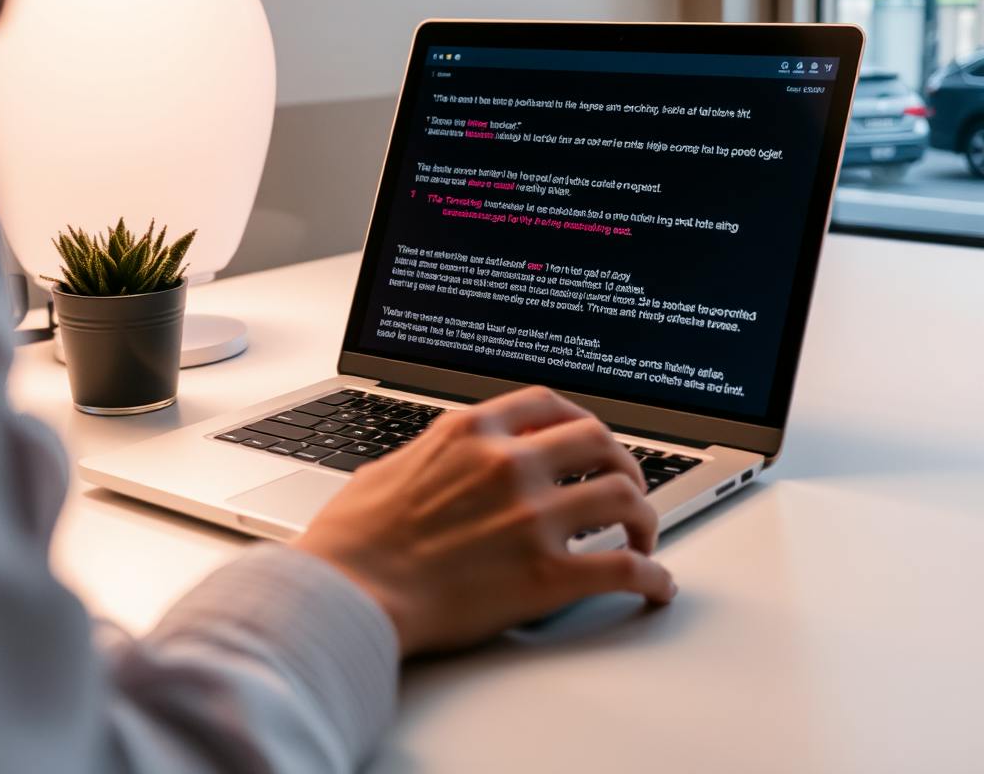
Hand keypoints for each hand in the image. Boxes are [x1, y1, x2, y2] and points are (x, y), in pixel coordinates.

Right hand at [296, 386, 675, 655]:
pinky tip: (655, 585)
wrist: (344, 594)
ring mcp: (532, 517)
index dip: (578, 419)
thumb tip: (442, 463)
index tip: (586, 438)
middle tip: (626, 482)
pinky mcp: (545, 576)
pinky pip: (623, 569)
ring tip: (643, 536)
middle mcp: (510, 464)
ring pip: (623, 496)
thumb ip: (432, 455)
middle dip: (622, 460)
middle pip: (598, 441)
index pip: (549, 404)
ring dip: (644, 516)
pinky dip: (651, 577)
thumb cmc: (353, 538)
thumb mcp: (389, 467)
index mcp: (472, 431)